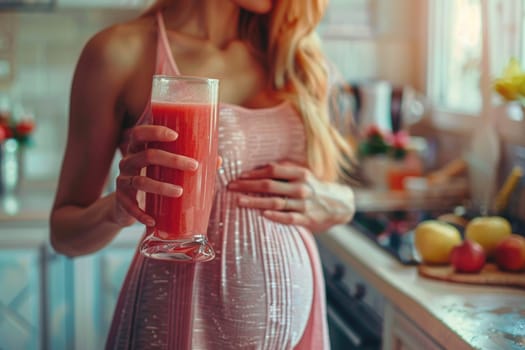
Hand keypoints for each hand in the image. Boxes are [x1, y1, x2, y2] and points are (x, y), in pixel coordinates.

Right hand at [113, 125, 198, 226]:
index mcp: (138, 149)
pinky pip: (130, 207)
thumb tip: (218, 160)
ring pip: (141, 181)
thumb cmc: (152, 180)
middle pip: (147, 155)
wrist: (124, 207)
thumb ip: (188, 163)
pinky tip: (153, 220)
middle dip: (172, 159)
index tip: (176, 135)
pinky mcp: (121, 200)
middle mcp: (128, 162)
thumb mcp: (165, 170)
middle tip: (193, 166)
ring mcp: (122, 181)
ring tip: (180, 192)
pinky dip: (141, 214)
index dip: (155, 131)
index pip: (141, 133)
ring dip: (161, 187)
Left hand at [227, 161, 354, 232]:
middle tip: (231, 187)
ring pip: (275, 202)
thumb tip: (257, 168)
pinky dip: (275, 216)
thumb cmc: (314, 187)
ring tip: (238, 201)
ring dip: (255, 202)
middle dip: (247, 186)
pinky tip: (262, 214)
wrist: (340, 205)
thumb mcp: (303, 174)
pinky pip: (288, 218)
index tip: (238, 176)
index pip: (272, 170)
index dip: (254, 173)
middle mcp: (301, 188)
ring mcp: (304, 205)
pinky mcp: (307, 220)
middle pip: (269, 185)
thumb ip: (284, 170)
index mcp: (300, 173)